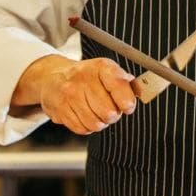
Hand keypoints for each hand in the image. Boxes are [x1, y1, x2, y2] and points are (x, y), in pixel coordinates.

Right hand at [13, 55, 136, 134]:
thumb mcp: (107, 71)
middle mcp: (83, 78)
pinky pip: (81, 128)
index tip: (127, 108)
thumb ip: (125, 82)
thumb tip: (142, 91)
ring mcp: (70, 93)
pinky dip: (86, 126)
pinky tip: (83, 115)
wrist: (53, 77)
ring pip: (95, 123)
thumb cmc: (86, 77)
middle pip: (108, 112)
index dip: (127, 101)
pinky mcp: (60, 108)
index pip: (119, 85)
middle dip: (113, 115)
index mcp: (100, 66)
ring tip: (95, 112)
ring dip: (99, 123)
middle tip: (109, 110)